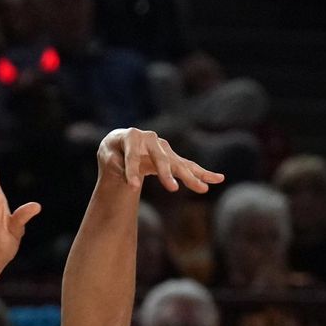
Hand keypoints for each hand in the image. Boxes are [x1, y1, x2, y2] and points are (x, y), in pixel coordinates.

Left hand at [97, 128, 224, 190]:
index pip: (132, 156)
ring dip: (191, 176)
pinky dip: (202, 173)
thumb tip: (126, 173)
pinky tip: (218, 178)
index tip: (133, 186)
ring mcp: (164, 149)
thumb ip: (112, 161)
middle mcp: (152, 139)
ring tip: (203, 188)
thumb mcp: (106, 154)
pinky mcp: (171, 158)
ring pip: (178, 164)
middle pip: (161, 158)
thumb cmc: (113, 149)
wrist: (121, 144)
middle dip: (166, 173)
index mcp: (133, 137)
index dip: (131, 171)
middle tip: (172, 189)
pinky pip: (188, 166)